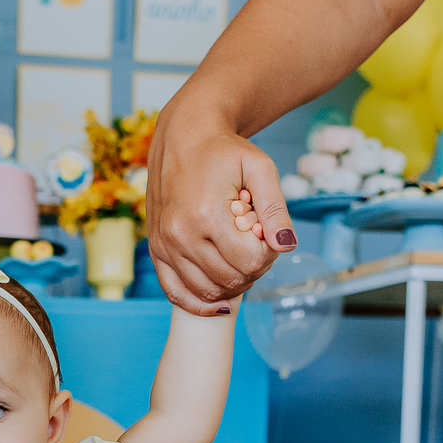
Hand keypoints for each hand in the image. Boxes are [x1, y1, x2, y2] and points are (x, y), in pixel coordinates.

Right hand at [145, 110, 296, 315]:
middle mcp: (180, 234)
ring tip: (238, 255)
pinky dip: (201, 303)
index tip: (266, 233)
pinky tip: (222, 300)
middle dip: (253, 268)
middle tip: (256, 243)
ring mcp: (165, 246)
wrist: (182, 138)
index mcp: (206, 214)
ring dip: (232, 283)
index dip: (268, 254)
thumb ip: (276, 208)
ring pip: (208, 291)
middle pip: (231, 280)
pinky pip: (176, 293)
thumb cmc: (224, 151)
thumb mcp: (260, 168)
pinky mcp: (156, 251)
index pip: (249, 262)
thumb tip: (286, 246)